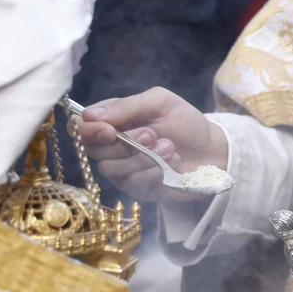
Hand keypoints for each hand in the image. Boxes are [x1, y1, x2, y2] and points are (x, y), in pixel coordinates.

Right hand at [73, 88, 228, 204]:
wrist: (213, 150)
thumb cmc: (185, 122)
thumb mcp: (159, 102)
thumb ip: (126, 106)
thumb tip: (89, 114)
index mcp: (113, 121)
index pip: (79, 127)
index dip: (88, 130)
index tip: (109, 130)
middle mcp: (112, 147)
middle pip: (92, 150)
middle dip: (124, 143)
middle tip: (152, 133)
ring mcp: (123, 170)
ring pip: (111, 168)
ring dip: (142, 157)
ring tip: (169, 147)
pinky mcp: (137, 188)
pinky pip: (132, 183)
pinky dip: (154, 171)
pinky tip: (172, 162)